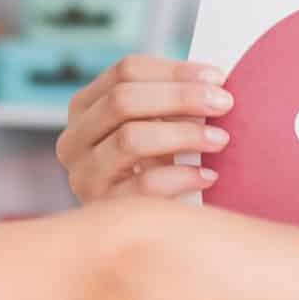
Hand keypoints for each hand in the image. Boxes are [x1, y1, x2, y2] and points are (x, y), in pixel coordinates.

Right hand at [55, 55, 235, 202]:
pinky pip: (144, 186)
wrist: (135, 228)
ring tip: (220, 140)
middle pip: (123, 100)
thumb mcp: (152, 127)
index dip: (174, 71)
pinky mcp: (102, 208)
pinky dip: (181, 177)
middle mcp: (74, 139)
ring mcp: (83, 175)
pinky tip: (208, 176)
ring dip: (183, 135)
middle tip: (224, 103)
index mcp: (84, 106)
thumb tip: (215, 81)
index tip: (217, 77)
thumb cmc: (153, 164)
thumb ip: (171, 101)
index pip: (126, 71)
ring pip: (131, 139)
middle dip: (181, 97)